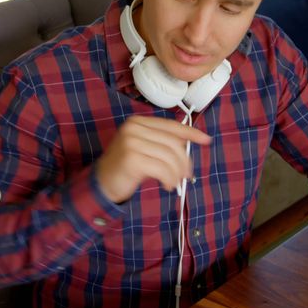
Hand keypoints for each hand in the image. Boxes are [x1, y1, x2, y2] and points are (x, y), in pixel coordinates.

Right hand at [95, 116, 211, 202]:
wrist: (102, 182)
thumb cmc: (126, 166)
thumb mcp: (144, 148)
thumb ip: (162, 141)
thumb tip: (189, 142)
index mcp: (138, 122)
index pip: (170, 125)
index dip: (190, 132)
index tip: (205, 139)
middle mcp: (134, 128)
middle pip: (172, 143)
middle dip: (184, 161)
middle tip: (187, 175)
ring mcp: (131, 142)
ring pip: (169, 156)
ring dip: (177, 173)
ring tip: (175, 183)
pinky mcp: (132, 159)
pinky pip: (162, 169)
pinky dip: (169, 179)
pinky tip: (168, 185)